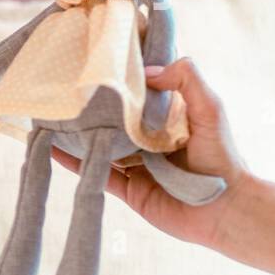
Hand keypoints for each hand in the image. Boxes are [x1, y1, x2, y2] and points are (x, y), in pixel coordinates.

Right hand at [50, 57, 251, 247]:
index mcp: (167, 118)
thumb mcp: (209, 109)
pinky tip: (51, 151)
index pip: (138, 94)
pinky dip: (73, 164)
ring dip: (77, 136)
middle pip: (113, 121)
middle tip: (61, 91)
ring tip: (49, 119)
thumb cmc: (222, 157)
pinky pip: (96, 174)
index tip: (94, 65)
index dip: (119, 81)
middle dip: (91, 109)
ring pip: (100, 147)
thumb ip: (186, 80)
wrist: (225, 209)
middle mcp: (148, 140)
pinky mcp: (128, 189)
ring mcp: (136, 165)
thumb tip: (146, 72)